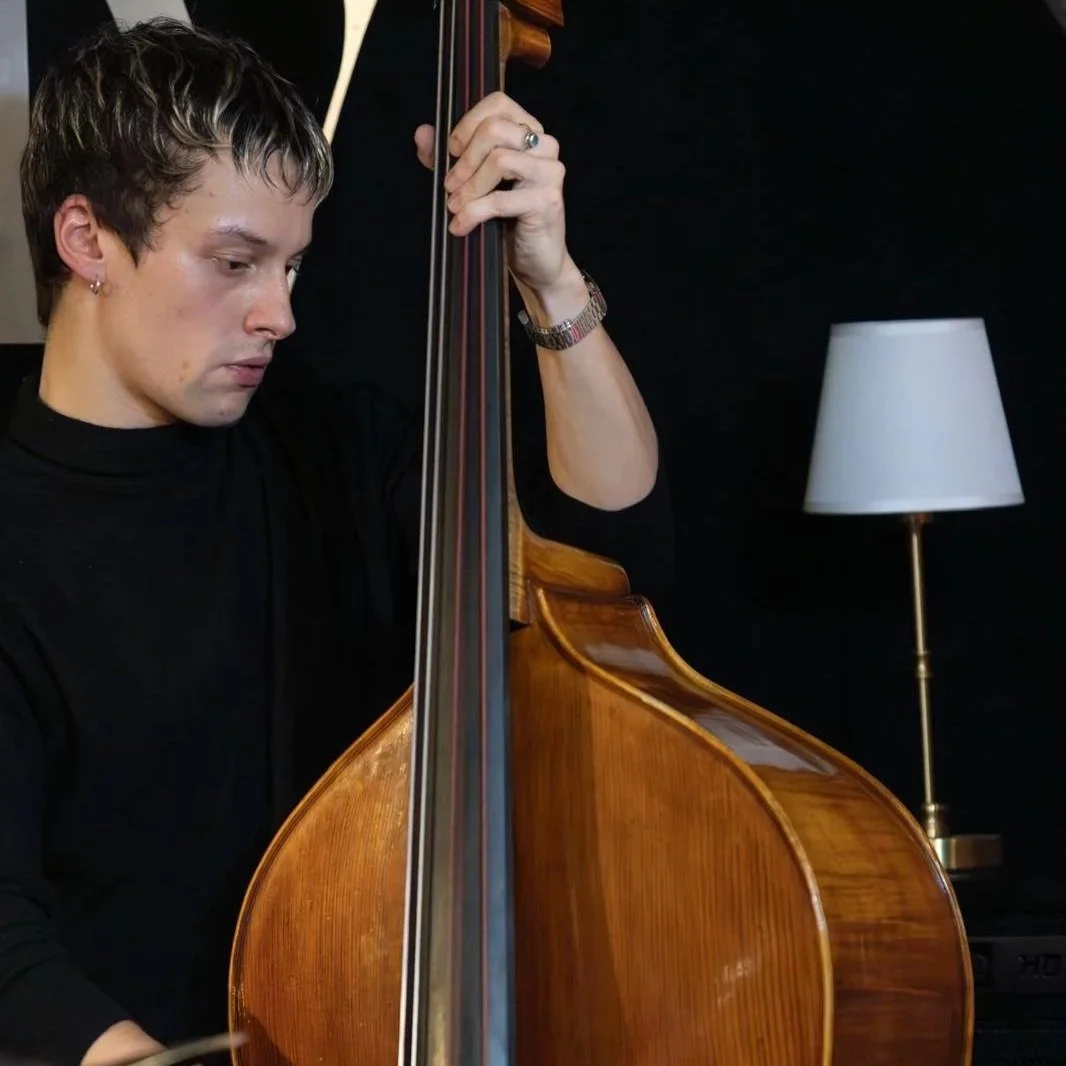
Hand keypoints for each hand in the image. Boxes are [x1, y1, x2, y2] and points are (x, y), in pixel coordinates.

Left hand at [414, 91, 571, 294]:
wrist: (537, 261)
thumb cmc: (508, 220)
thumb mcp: (473, 183)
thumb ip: (449, 157)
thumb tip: (422, 133)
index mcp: (530, 133)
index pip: (498, 104)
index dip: (468, 124)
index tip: (451, 151)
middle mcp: (546, 146)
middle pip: (495, 130)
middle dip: (464, 160)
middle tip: (449, 185)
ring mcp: (550, 172)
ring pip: (499, 160)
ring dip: (469, 186)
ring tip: (454, 206)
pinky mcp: (548, 201)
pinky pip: (500, 200)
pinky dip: (473, 213)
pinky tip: (460, 226)